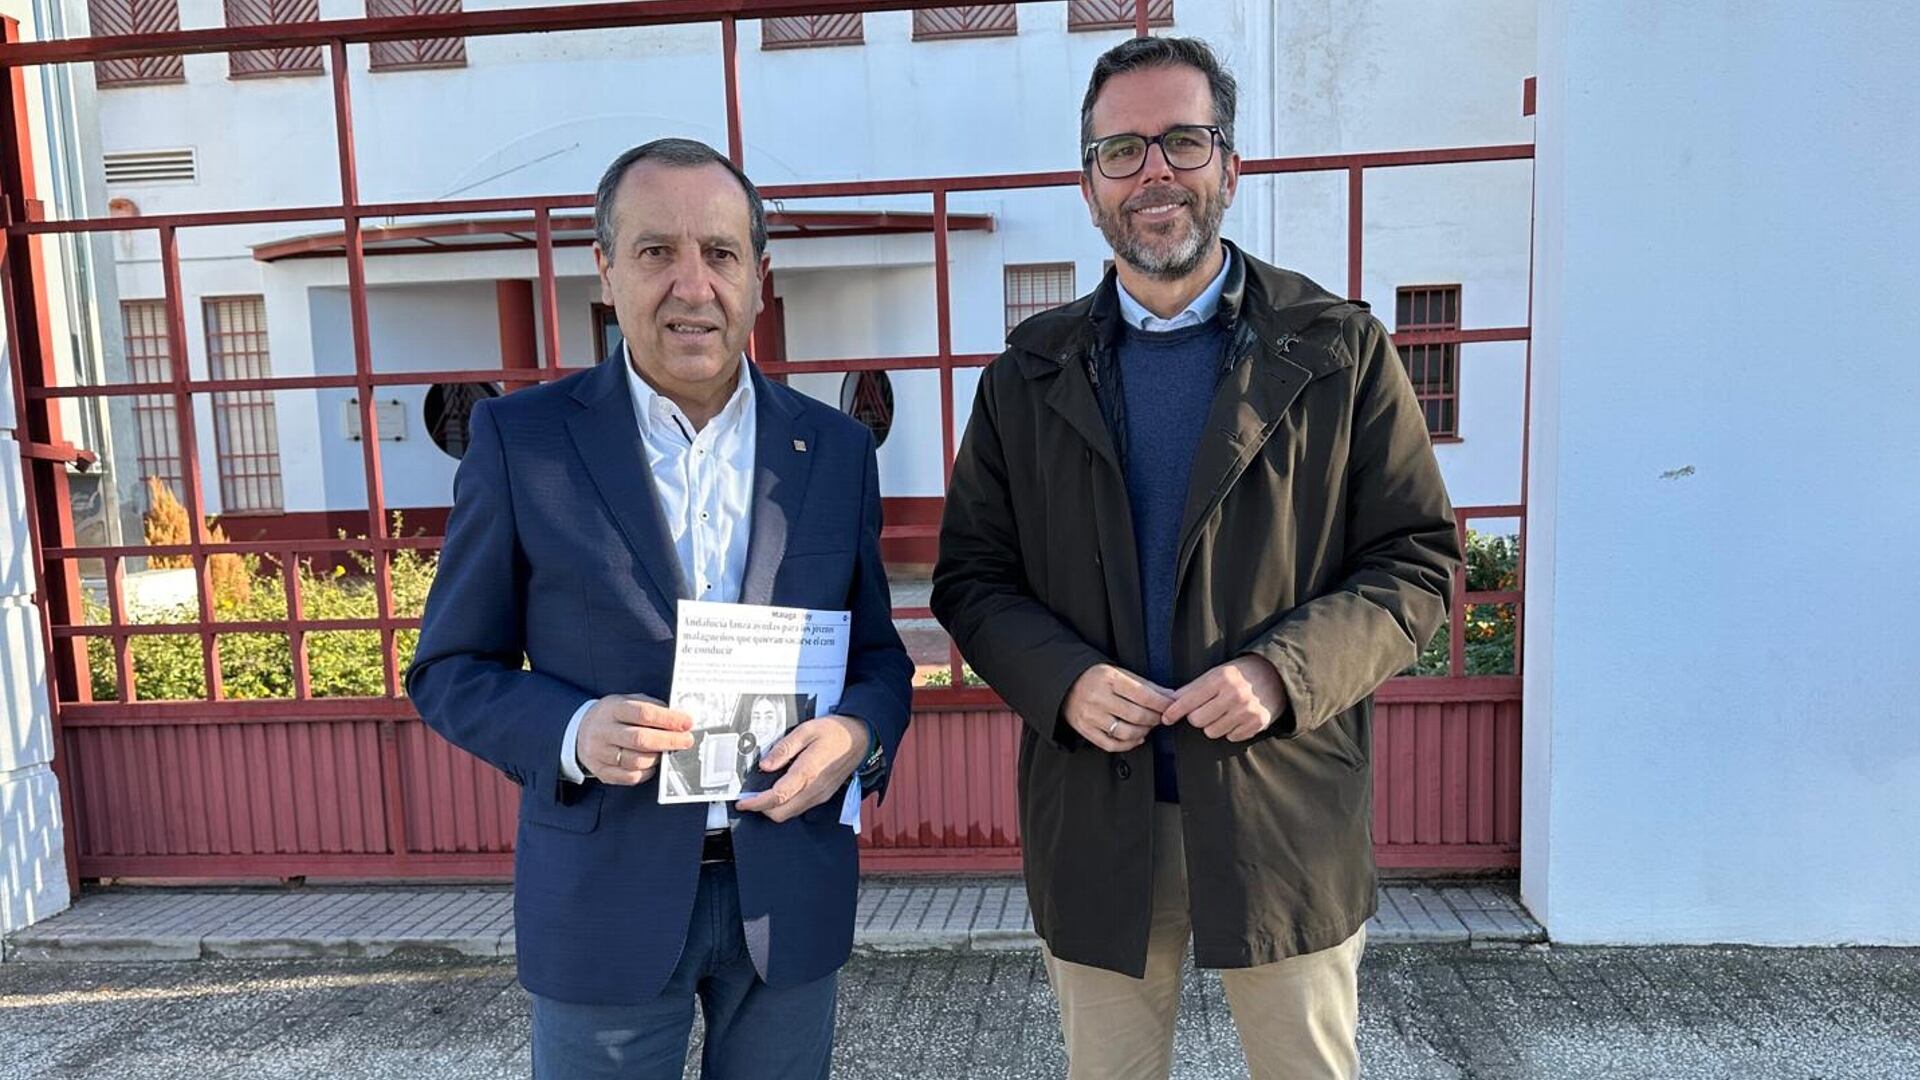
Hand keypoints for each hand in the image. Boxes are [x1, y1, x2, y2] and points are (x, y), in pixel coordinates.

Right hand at [576, 693, 694, 784]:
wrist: (580, 731)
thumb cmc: (613, 716)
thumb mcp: (627, 701)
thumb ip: (651, 707)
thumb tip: (679, 718)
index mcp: (612, 708)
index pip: (644, 713)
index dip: (669, 719)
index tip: (687, 722)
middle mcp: (603, 731)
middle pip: (640, 739)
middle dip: (669, 741)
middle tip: (686, 740)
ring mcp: (599, 753)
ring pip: (636, 761)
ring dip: (658, 758)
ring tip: (667, 751)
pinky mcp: (601, 771)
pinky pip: (630, 777)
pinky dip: (647, 772)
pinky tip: (652, 764)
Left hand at [735, 715, 868, 822]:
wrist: (860, 738)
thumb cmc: (835, 732)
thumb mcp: (806, 730)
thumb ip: (784, 748)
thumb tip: (765, 765)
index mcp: (808, 772)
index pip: (777, 796)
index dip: (757, 802)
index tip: (743, 802)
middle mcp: (814, 789)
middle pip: (781, 813)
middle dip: (762, 808)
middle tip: (749, 797)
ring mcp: (819, 795)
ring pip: (790, 814)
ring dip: (773, 808)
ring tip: (762, 794)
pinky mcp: (822, 796)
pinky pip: (799, 808)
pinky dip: (785, 805)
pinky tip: (780, 791)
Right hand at [1062, 664, 1172, 751]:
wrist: (1065, 684)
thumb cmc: (1096, 678)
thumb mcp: (1119, 672)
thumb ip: (1144, 684)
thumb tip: (1170, 696)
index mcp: (1109, 679)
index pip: (1143, 695)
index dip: (1162, 703)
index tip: (1171, 706)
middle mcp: (1098, 698)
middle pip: (1136, 715)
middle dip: (1155, 719)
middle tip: (1161, 717)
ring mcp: (1090, 716)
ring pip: (1125, 732)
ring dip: (1143, 732)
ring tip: (1148, 726)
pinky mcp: (1085, 730)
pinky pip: (1111, 744)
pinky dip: (1128, 744)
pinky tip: (1137, 738)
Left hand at [1162, 656, 1286, 741]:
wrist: (1277, 675)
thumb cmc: (1240, 673)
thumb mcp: (1217, 672)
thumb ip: (1194, 687)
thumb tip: (1170, 701)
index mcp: (1221, 678)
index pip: (1189, 700)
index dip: (1173, 711)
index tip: (1165, 718)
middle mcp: (1234, 694)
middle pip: (1197, 721)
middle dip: (1197, 717)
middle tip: (1206, 709)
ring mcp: (1247, 710)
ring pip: (1212, 732)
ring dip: (1213, 726)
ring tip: (1223, 713)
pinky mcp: (1258, 723)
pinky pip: (1231, 737)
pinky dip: (1230, 731)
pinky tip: (1237, 718)